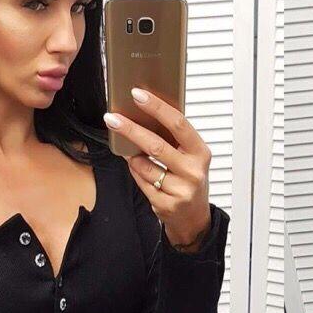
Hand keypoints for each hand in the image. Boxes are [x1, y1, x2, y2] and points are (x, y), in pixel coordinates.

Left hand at [104, 88, 213, 250]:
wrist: (194, 218)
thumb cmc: (188, 181)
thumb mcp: (190, 157)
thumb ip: (174, 140)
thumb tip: (144, 114)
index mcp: (200, 153)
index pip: (178, 124)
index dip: (157, 107)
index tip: (138, 94)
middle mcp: (193, 171)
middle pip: (156, 145)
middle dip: (131, 129)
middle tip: (112, 118)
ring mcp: (181, 190)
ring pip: (144, 166)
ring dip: (133, 158)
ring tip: (136, 157)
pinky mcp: (167, 204)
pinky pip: (141, 182)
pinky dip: (136, 174)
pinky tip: (140, 172)